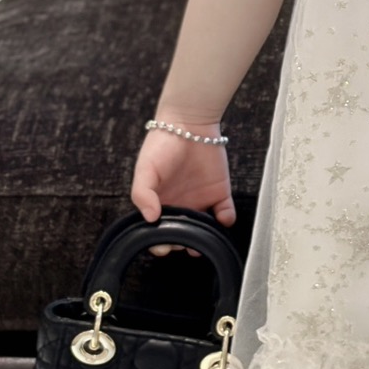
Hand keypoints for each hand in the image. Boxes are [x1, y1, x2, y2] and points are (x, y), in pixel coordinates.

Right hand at [130, 119, 234, 256]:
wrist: (189, 123)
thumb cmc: (161, 145)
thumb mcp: (144, 169)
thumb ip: (142, 194)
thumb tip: (150, 218)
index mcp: (159, 205)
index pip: (158, 233)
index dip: (160, 242)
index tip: (164, 245)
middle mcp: (179, 207)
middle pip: (181, 236)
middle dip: (182, 244)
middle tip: (184, 243)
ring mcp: (200, 201)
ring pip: (204, 230)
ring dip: (204, 238)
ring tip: (203, 237)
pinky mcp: (219, 193)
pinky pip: (225, 213)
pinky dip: (226, 220)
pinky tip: (222, 218)